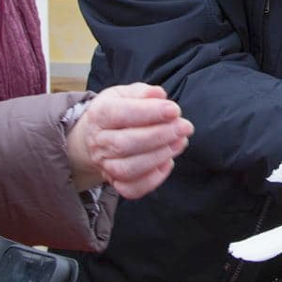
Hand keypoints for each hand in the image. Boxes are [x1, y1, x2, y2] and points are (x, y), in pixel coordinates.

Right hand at [66, 83, 193, 198]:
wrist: (97, 134)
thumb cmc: (118, 110)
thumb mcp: (125, 93)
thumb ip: (142, 93)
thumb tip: (159, 95)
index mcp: (99, 113)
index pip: (120, 114)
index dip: (149, 112)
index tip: (174, 110)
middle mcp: (98, 141)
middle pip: (125, 144)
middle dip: (160, 135)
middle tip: (184, 127)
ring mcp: (105, 164)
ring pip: (128, 169)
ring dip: (159, 156)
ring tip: (180, 142)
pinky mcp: (114, 182)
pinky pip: (131, 189)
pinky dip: (153, 179)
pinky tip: (168, 162)